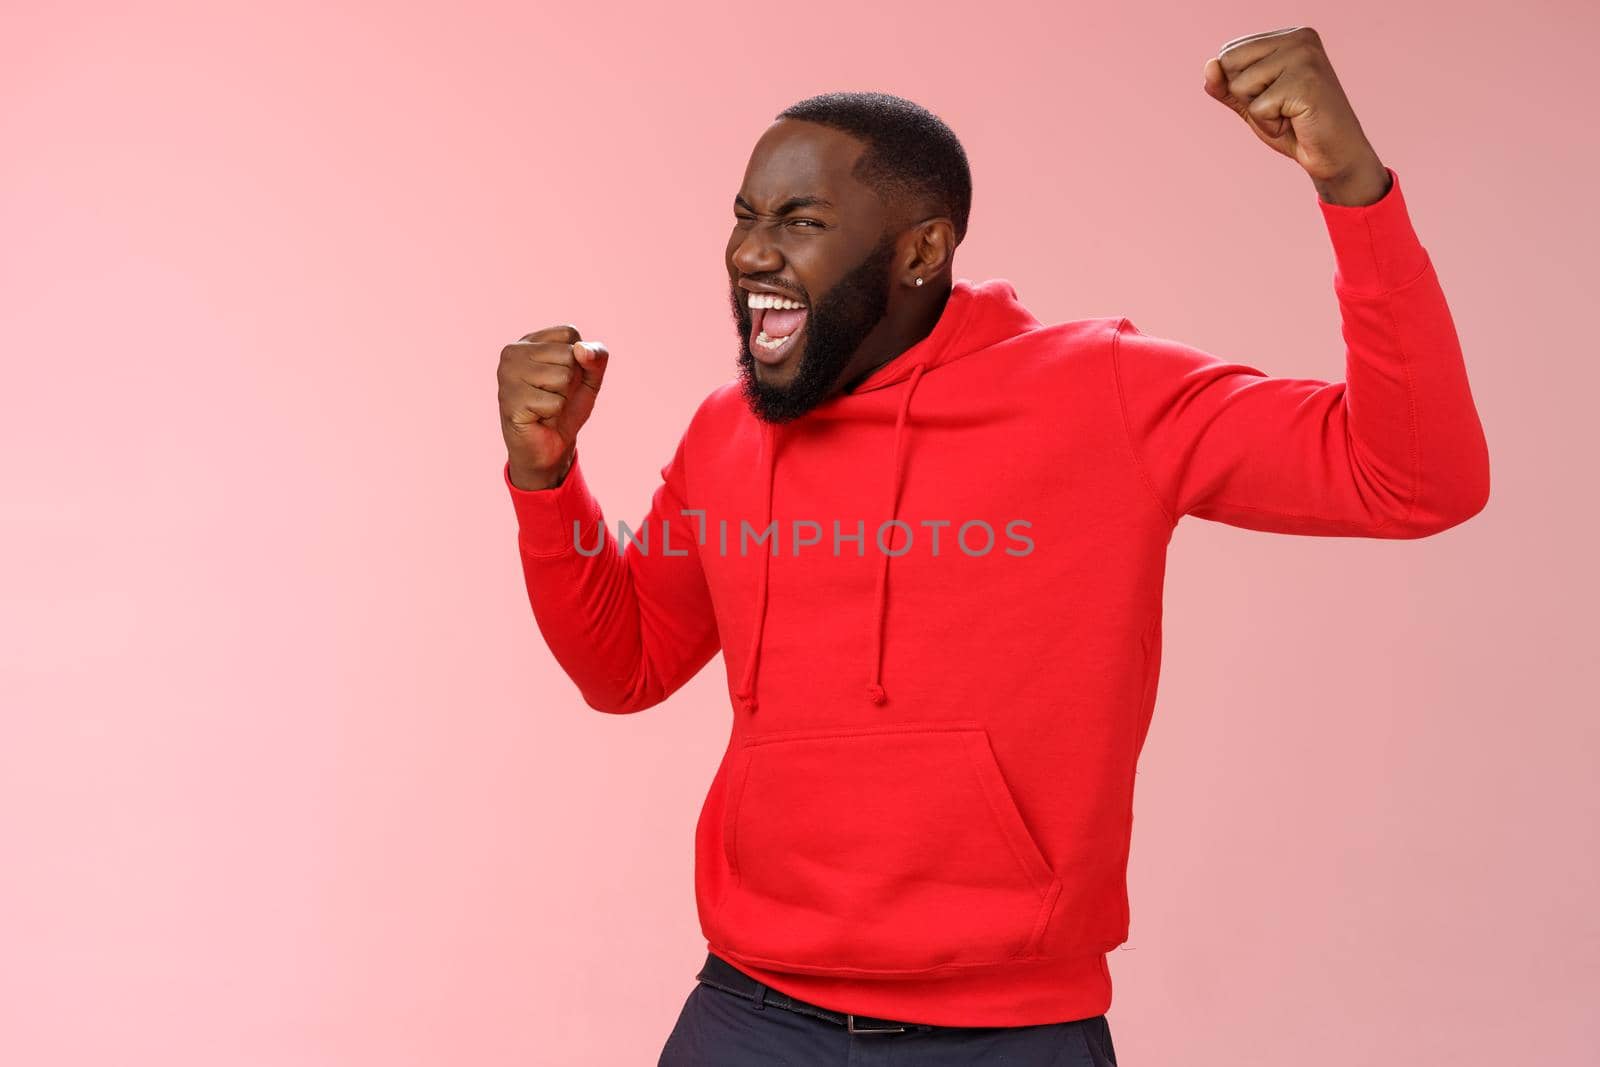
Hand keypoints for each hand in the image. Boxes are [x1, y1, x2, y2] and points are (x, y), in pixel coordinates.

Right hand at [498, 324, 609, 489]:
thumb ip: (596, 356)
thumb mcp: (591, 377)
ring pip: (562, 377)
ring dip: (561, 397)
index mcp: (529, 340)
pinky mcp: (509, 400)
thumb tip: (581, 350)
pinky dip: (554, 413)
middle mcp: (512, 352)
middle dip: (570, 381)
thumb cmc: (567, 407)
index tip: (561, 375)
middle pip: (567, 355)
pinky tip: (538, 417)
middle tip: (552, 395)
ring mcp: (506, 376)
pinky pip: (554, 402)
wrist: (551, 446)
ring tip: (545, 405)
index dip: (577, 359)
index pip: (570, 333)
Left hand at [1203, 26, 1390, 205]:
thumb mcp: (1252, 104)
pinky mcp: (1306, 82)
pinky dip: (1271, 125)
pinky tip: (1296, 123)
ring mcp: (1305, 57)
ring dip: (1259, 113)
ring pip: (1240, 85)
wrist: (1334, 156)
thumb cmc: (1295, 128)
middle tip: (1281, 107)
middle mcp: (1299, 38)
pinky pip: (1258, 108)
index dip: (1240, 86)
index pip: (1228, 52)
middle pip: (1229, 62)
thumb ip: (1226, 86)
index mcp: (1288, 36)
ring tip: (1290, 115)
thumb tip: (1209, 66)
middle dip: (1245, 96)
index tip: (1273, 97)